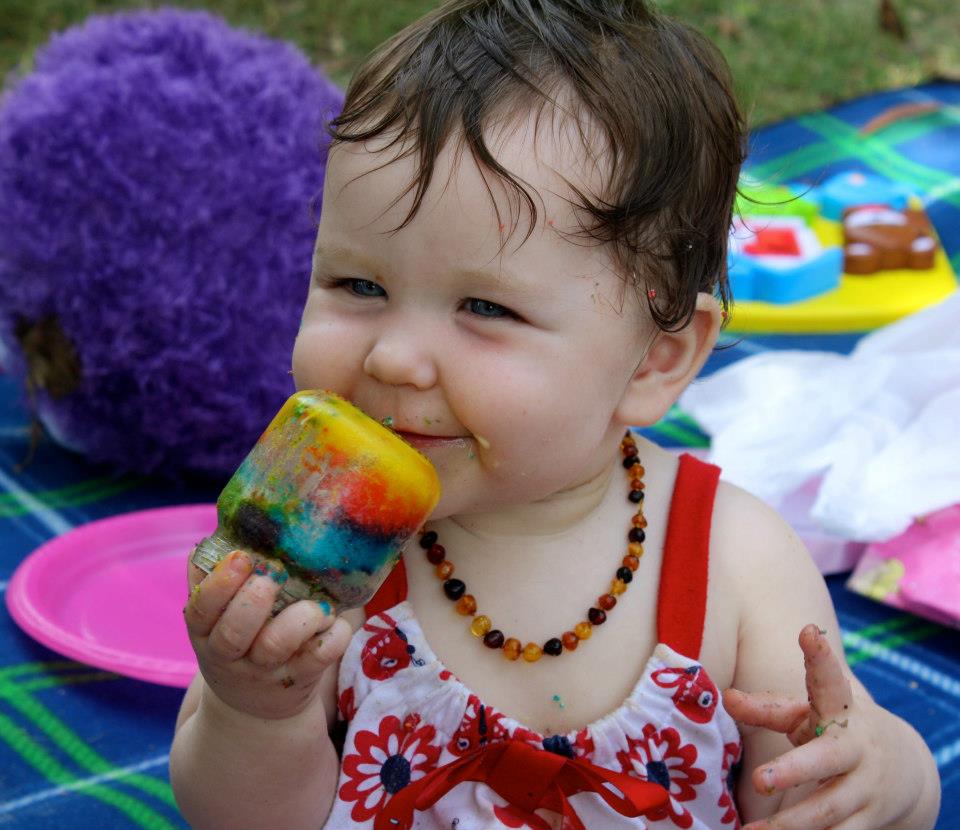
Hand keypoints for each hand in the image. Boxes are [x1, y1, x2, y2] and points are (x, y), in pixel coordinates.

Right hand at [184, 550, 351, 721]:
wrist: (254, 709)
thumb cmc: (240, 643)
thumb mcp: (217, 621)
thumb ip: (217, 582)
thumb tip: (219, 533)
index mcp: (206, 632)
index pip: (200, 610)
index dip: (219, 584)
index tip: (241, 557)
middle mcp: (230, 656)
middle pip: (234, 633)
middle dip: (253, 600)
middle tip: (273, 575)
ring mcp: (265, 672)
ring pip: (276, 646)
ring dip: (299, 618)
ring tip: (316, 602)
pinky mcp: (300, 680)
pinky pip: (318, 658)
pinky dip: (333, 636)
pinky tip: (336, 620)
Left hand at [724, 623, 925, 829]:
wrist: (904, 769)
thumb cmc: (833, 729)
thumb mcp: (806, 712)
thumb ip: (767, 708)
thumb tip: (726, 697)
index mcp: (839, 708)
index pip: (829, 679)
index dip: (820, 657)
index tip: (808, 632)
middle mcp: (855, 746)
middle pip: (824, 760)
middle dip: (793, 771)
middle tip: (759, 779)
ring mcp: (865, 787)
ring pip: (828, 810)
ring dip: (789, 825)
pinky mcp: (870, 821)